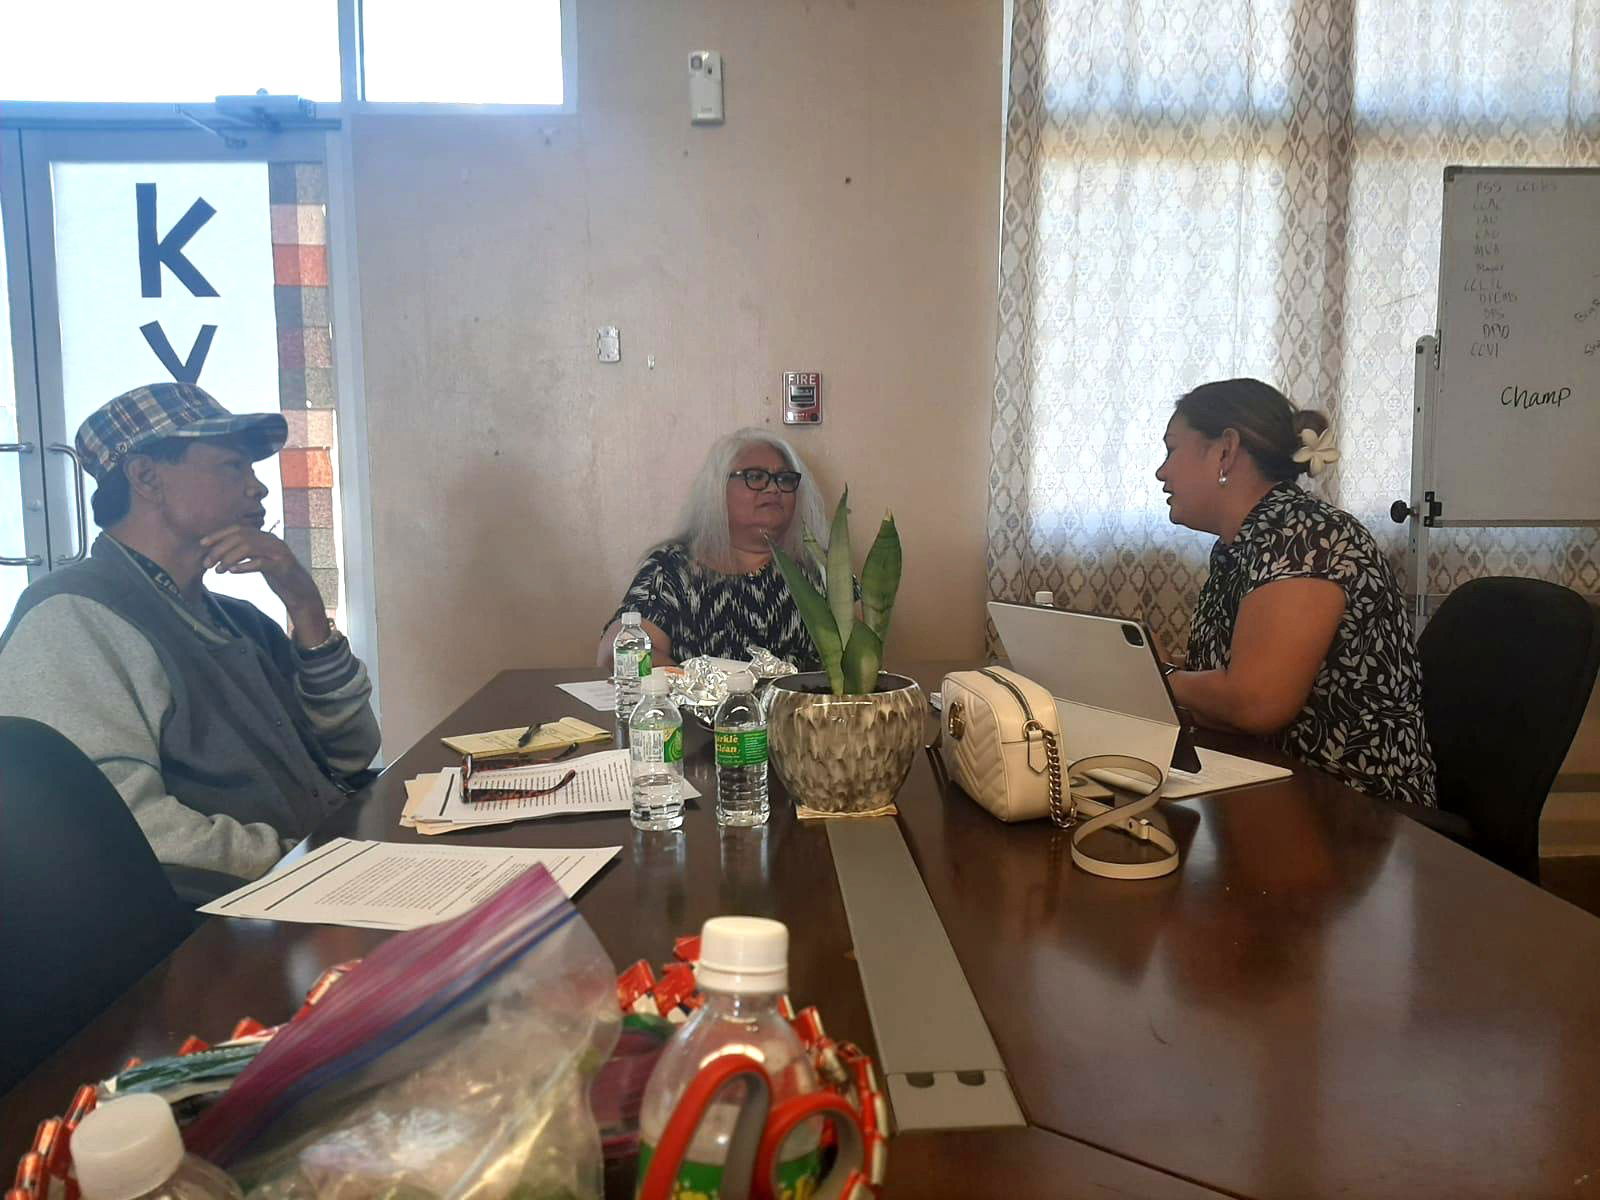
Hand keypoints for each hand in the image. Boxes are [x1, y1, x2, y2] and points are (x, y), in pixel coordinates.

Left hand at [199, 525, 329, 646]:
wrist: (300, 591)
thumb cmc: (277, 577)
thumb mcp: (259, 561)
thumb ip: (244, 554)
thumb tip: (218, 554)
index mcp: (266, 536)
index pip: (238, 529)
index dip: (219, 534)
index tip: (202, 544)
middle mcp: (272, 540)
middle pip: (241, 537)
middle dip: (220, 548)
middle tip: (207, 563)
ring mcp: (279, 552)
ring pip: (249, 547)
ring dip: (229, 558)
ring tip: (218, 571)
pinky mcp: (283, 566)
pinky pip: (261, 563)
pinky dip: (244, 566)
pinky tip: (232, 572)